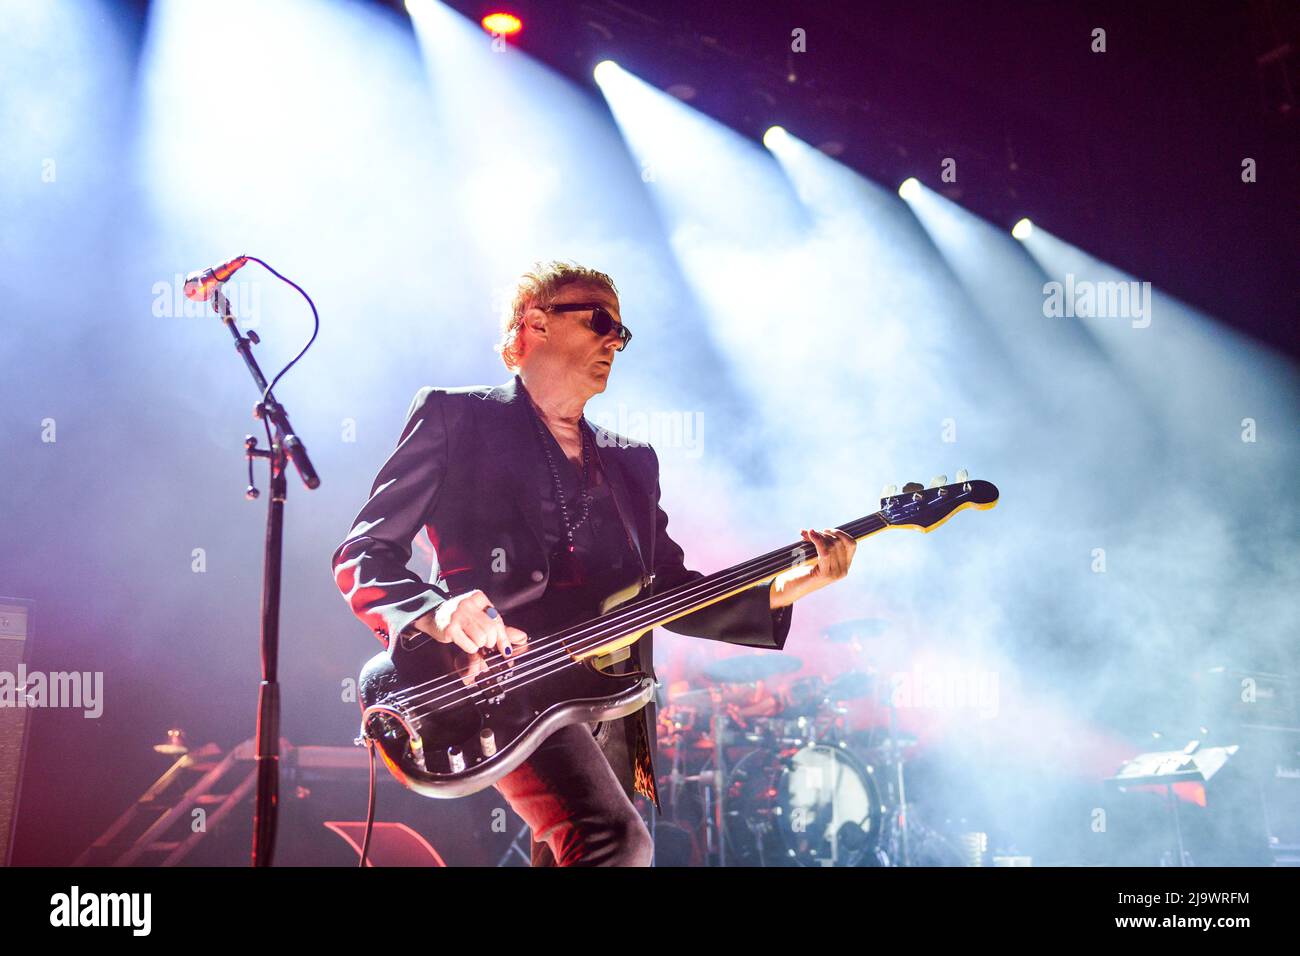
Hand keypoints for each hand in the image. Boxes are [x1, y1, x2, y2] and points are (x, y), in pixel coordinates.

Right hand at [409, 590, 527, 683]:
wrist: (432, 615)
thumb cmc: (459, 616)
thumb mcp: (478, 614)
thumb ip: (498, 625)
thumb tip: (520, 637)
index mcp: (478, 597)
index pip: (497, 619)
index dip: (503, 637)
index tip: (506, 650)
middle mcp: (468, 604)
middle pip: (490, 630)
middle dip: (491, 642)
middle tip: (486, 644)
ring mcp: (458, 615)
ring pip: (481, 638)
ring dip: (479, 645)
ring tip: (472, 639)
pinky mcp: (450, 628)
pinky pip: (469, 645)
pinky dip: (470, 648)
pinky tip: (464, 641)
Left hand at [770, 528, 857, 608]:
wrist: (791, 587)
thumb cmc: (801, 569)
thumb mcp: (813, 553)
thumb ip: (817, 542)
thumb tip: (811, 530)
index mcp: (844, 565)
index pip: (851, 544)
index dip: (840, 533)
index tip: (825, 530)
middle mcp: (843, 570)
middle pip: (838, 543)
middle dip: (823, 534)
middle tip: (809, 533)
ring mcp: (836, 574)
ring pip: (832, 546)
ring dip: (819, 537)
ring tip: (807, 536)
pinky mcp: (826, 574)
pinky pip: (825, 552)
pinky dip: (817, 541)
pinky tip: (810, 535)